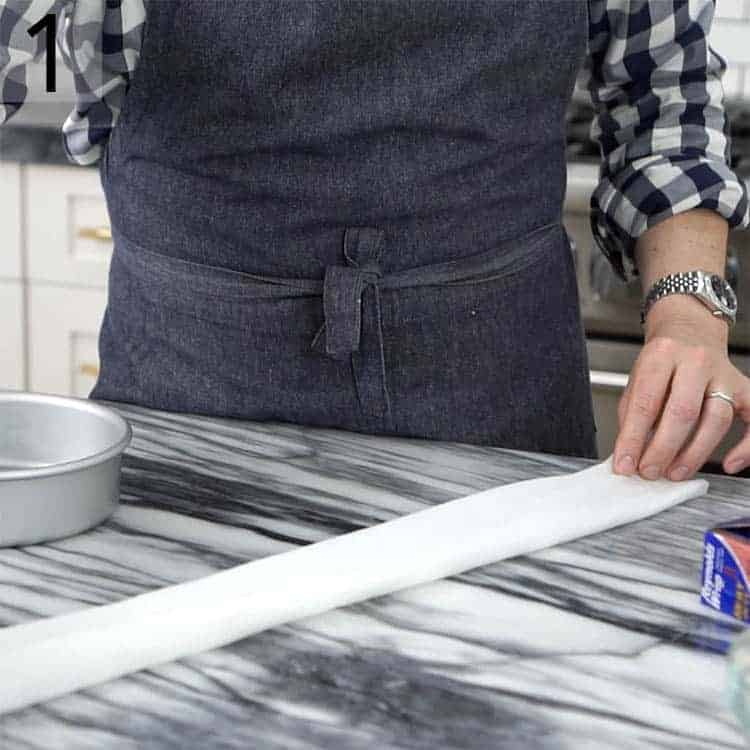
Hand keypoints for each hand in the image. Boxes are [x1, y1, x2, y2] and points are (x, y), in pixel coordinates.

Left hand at [613, 295, 749, 480]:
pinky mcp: (744, 387)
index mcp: (662, 355)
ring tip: (674, 473)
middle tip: (649, 471)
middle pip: (682, 412)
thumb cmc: (661, 360)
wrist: (689, 331)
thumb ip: (632, 413)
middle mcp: (695, 361)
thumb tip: (629, 452)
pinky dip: (745, 447)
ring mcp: (723, 375)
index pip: (645, 402)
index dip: (633, 438)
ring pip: (716, 420)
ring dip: (694, 453)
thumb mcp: (637, 378)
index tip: (625, 463)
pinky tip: (729, 464)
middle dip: (663, 449)